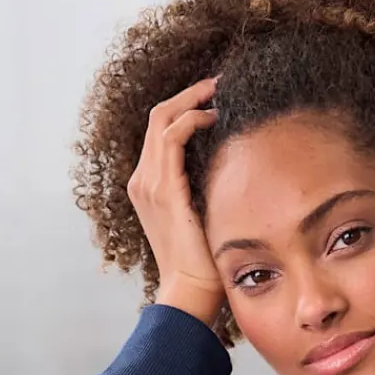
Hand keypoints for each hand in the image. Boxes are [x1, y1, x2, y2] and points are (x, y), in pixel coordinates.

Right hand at [126, 76, 224, 327]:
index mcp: (148, 186)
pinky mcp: (164, 190)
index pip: (160, 130)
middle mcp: (142, 181)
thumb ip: (204, 185)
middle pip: (157, 115)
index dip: (185, 106)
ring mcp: (148, 184)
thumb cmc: (203, 261)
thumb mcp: (202, 213)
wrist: (191, 291)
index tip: (215, 97)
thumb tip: (231, 158)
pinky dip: (193, 120)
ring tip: (220, 92)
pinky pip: (172, 137)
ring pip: (162, 118)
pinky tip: (216, 118)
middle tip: (220, 84)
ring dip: (193, 99)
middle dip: (189, 93)